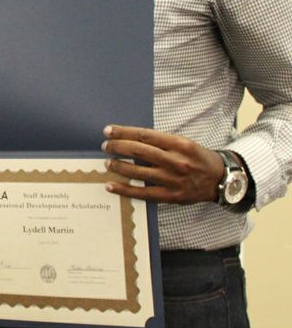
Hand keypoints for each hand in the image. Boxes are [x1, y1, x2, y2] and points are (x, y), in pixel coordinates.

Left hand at [101, 125, 223, 203]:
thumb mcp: (184, 143)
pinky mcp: (171, 196)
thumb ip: (161, 142)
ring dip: (118, 166)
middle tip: (105, 146)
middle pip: (139, 151)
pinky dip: (124, 189)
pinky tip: (110, 185)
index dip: (124, 132)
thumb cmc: (198, 159)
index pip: (145, 135)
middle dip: (118, 147)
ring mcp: (173, 180)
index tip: (108, 131)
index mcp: (179, 144)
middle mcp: (176, 161)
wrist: (221, 180)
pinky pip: (142, 193)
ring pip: (138, 172)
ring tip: (107, 163)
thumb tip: (131, 138)